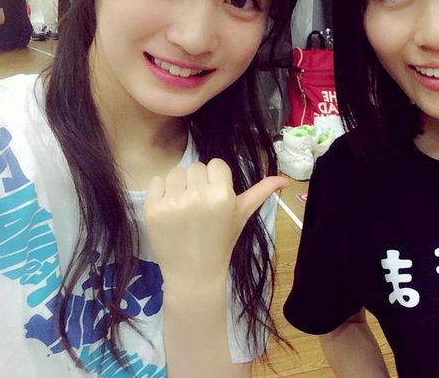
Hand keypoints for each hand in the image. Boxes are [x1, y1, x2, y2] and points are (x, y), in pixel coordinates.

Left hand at [144, 159, 288, 284]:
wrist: (194, 274)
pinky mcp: (153, 210)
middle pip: (196, 166)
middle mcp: (198, 196)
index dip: (216, 179)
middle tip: (200, 206)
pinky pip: (156, 181)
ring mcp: (173, 203)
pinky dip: (162, 191)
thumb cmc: (221, 242)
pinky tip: (170, 209)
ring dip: (180, 185)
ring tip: (185, 207)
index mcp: (222, 195)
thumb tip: (286, 179)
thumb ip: (262, 192)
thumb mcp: (243, 215)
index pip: (216, 164)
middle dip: (198, 182)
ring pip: (176, 171)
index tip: (216, 198)